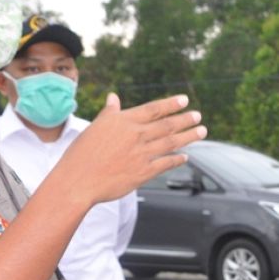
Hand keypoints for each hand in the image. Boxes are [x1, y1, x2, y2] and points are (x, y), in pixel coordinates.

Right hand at [62, 93, 205, 205]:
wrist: (77, 181)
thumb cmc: (81, 154)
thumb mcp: (94, 128)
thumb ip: (109, 114)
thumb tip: (113, 98)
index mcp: (123, 122)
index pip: (153, 109)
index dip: (171, 104)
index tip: (185, 100)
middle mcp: (135, 136)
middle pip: (167, 125)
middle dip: (186, 119)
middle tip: (198, 116)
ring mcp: (141, 154)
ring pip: (171, 142)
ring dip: (189, 136)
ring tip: (202, 131)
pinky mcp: (143, 173)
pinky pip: (166, 164)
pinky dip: (177, 159)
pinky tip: (185, 156)